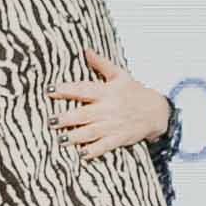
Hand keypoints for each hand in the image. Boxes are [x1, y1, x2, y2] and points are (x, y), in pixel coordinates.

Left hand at [53, 53, 172, 159]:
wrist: (156, 111)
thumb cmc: (135, 91)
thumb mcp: (120, 74)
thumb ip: (101, 63)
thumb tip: (85, 50)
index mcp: (107, 91)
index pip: (83, 90)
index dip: (65, 90)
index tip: (49, 90)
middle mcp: (109, 109)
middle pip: (83, 114)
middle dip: (66, 118)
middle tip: (50, 121)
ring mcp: (113, 125)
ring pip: (90, 132)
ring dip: (74, 137)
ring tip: (59, 140)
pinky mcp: (119, 138)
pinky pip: (104, 146)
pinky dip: (93, 151)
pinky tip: (81, 155)